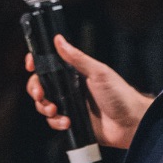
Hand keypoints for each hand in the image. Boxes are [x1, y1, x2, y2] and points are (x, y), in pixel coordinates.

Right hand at [26, 37, 150, 149]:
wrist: (132, 123)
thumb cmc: (120, 94)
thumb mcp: (98, 72)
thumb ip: (77, 58)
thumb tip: (58, 39)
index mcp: (74, 73)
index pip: (49, 66)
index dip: (36, 65)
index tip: (31, 66)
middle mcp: (69, 89)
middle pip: (41, 86)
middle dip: (36, 89)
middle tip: (40, 94)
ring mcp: (70, 107)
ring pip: (44, 105)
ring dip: (44, 108)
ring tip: (55, 111)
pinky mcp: (73, 124)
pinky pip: (54, 123)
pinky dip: (56, 123)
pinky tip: (67, 123)